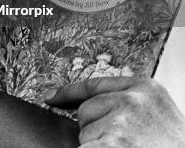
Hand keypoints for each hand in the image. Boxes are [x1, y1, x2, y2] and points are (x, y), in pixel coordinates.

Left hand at [45, 76, 184, 147]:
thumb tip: (87, 108)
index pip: (95, 84)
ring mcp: (121, 122)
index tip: (52, 97)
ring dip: (97, 144)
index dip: (70, 92)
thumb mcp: (158, 116)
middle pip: (86, 109)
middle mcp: (132, 100)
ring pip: (85, 131)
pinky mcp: (113, 144)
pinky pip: (84, 146)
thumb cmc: (172, 145)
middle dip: (94, 128)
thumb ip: (129, 106)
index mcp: (146, 88)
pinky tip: (103, 147)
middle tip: (122, 143)